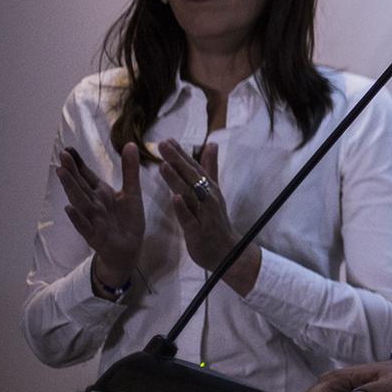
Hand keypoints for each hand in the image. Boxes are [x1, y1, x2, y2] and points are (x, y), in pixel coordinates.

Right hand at [55, 142, 145, 285]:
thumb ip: (130, 170)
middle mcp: (93, 204)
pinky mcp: (95, 235)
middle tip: (62, 155)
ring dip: (70, 188)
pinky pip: (84, 225)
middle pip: (80, 185)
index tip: (68, 149)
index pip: (86, 176)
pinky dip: (77, 217)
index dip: (78, 164)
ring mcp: (92, 219)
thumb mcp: (132, 192)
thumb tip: (131, 144)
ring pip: (79, 201)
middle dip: (71, 171)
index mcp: (101, 193)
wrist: (129, 248)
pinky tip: (69, 208)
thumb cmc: (127, 220)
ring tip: (61, 172)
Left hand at [156, 140, 244, 272]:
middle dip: (177, 160)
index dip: (181, 154)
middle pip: (192, 177)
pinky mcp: (199, 231)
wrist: (228, 252)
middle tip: (163, 145)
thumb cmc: (216, 221)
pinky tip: (174, 199)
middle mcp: (208, 198)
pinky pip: (190, 219)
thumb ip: (210, 168)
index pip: (195, 168)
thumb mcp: (213, 192)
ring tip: (164, 166)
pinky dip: (183, 209)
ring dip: (178, 180)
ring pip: (190, 195)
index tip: (168, 139)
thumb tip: (212, 144)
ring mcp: (204, 215)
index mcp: (209, 189)